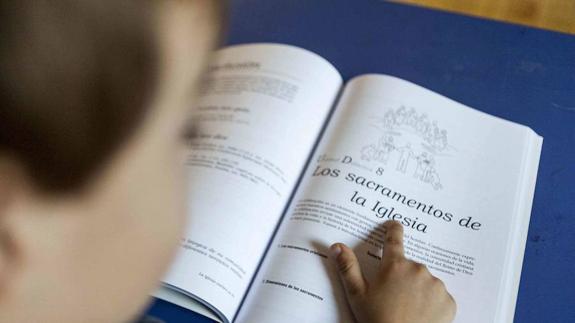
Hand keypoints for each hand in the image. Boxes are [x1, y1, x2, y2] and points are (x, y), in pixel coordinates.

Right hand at [329, 220, 455, 322]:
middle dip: (402, 276)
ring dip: (417, 290)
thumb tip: (337, 246)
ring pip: (425, 281)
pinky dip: (432, 303)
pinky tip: (421, 315)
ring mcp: (435, 285)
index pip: (394, 239)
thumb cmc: (377, 320)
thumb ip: (348, 267)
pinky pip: (439, 297)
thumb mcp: (357, 295)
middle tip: (393, 296)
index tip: (394, 224)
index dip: (393, 230)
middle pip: (409, 266)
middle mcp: (417, 270)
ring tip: (407, 309)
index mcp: (394, 266)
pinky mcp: (448, 301)